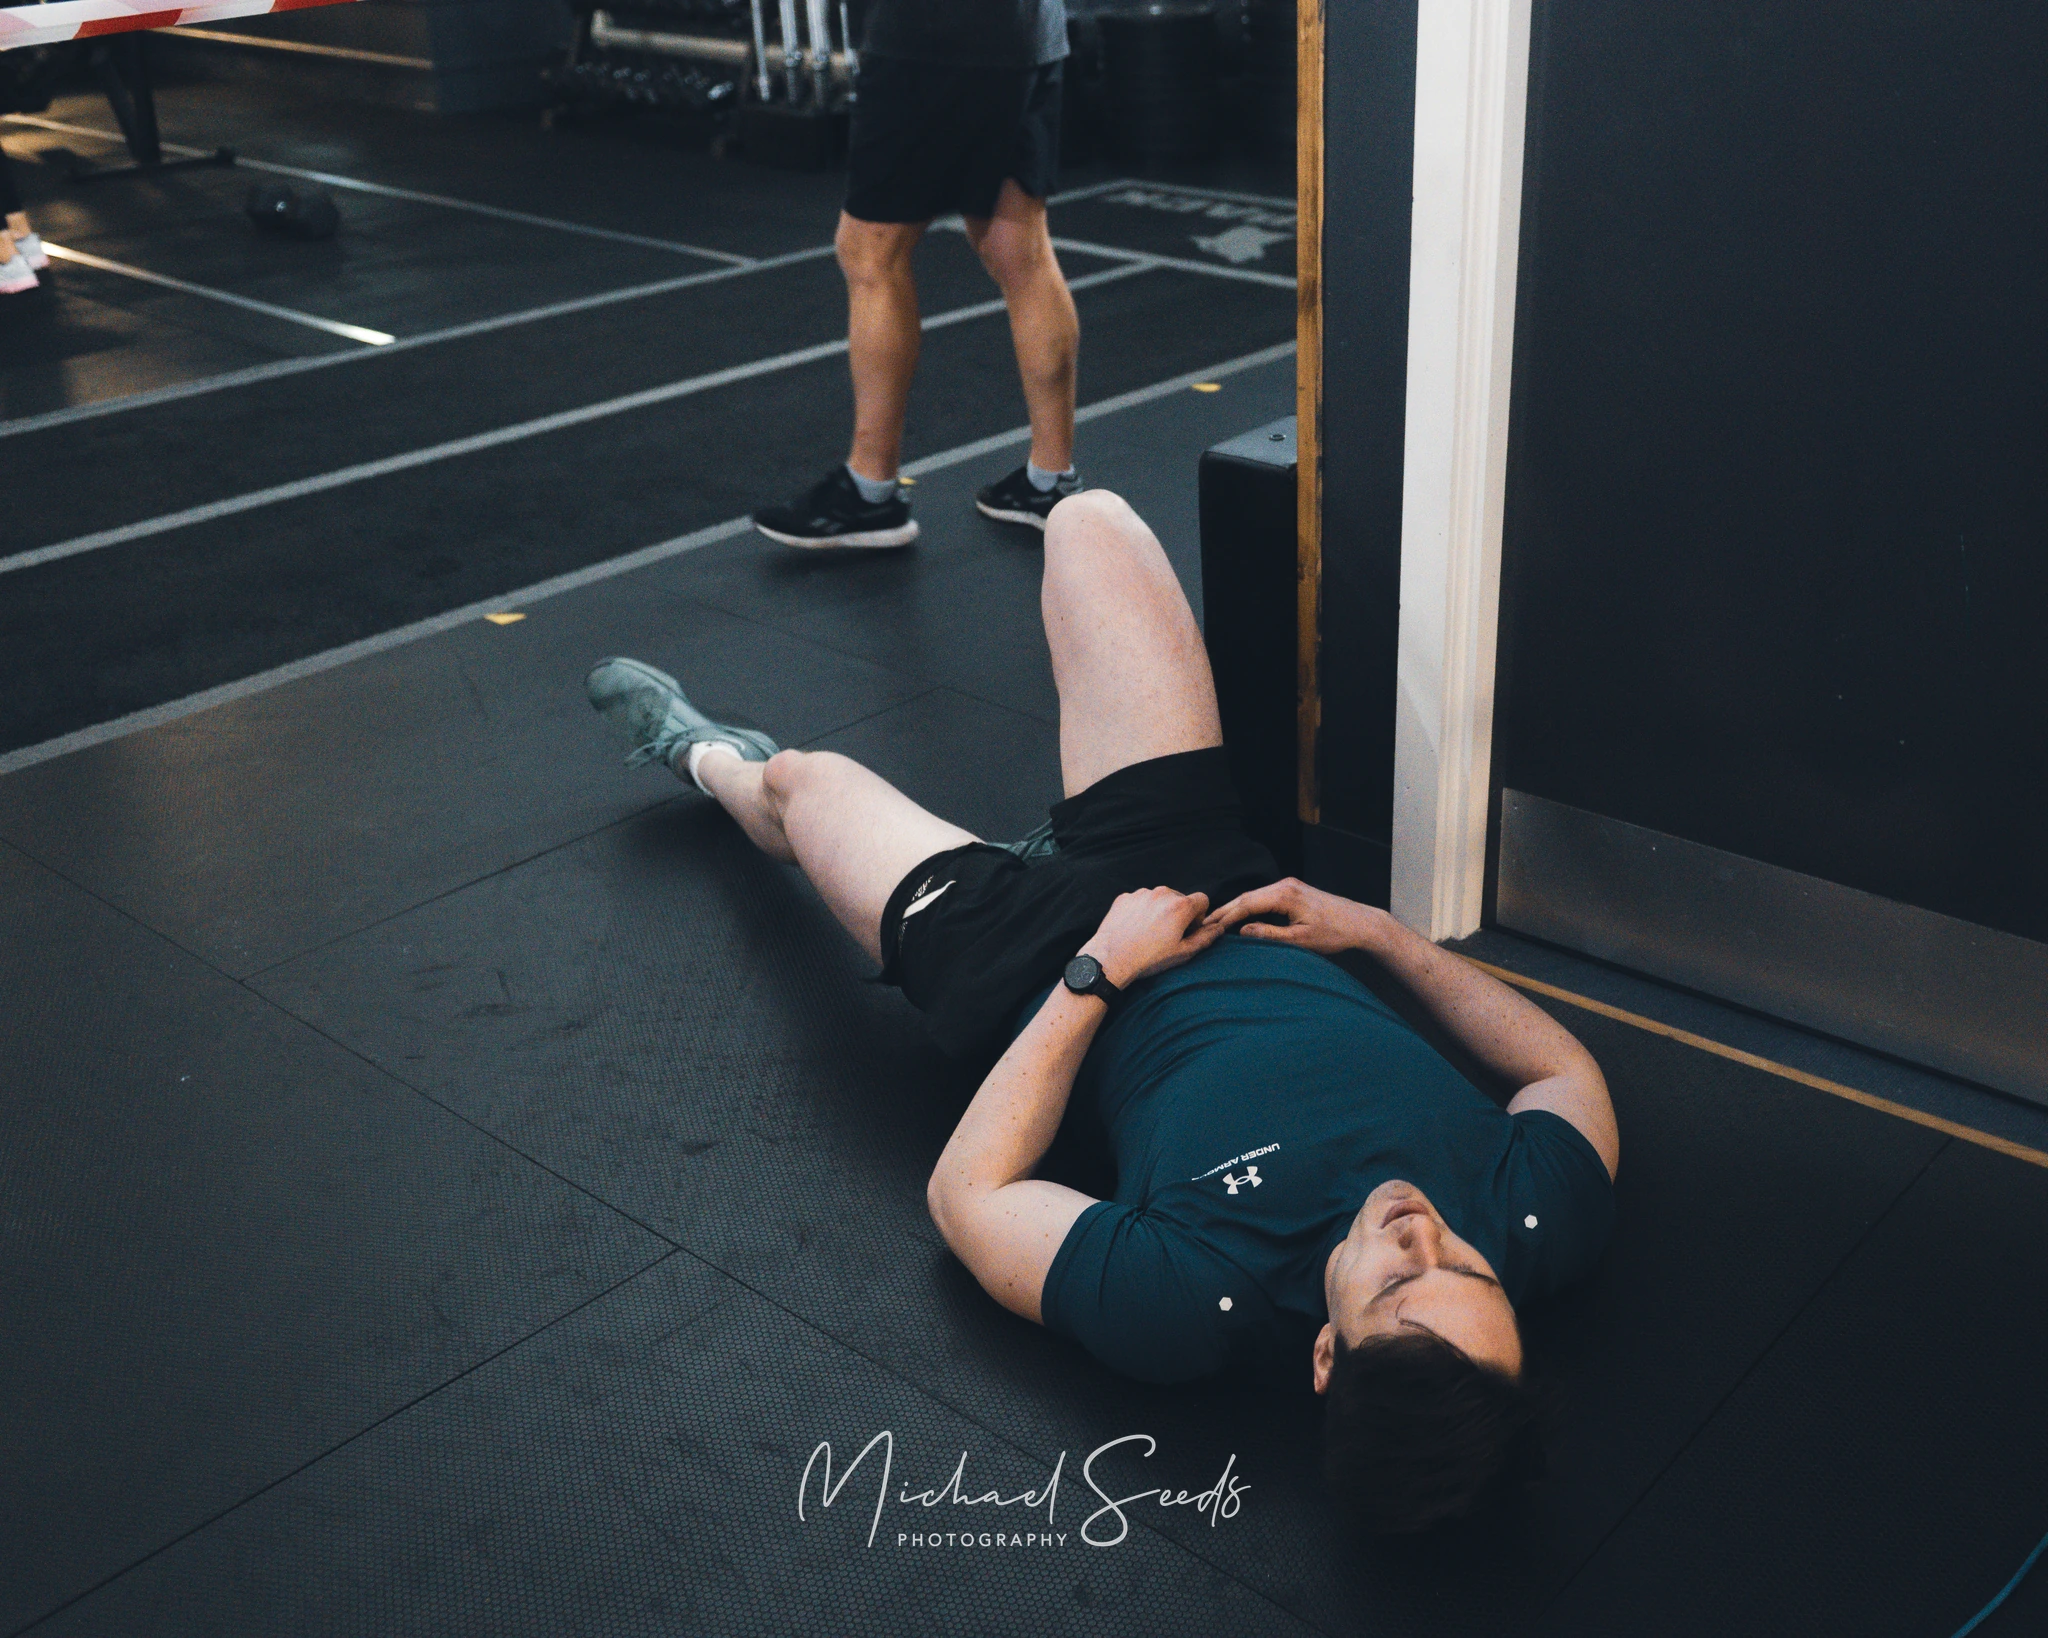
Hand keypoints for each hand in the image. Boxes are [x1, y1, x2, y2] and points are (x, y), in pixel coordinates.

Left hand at [1079, 887, 1223, 987]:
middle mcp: (1162, 893)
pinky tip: (1134, 929)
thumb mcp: (1183, 952)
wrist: (1111, 959)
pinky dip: (1141, 911)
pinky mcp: (1125, 897)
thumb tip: (1219, 928)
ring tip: (1148, 933)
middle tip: (1167, 935)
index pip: (1202, 899)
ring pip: (1159, 899)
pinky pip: (1140, 900)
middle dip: (1179, 913)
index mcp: (1180, 906)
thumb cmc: (1149, 958)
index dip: (1199, 916)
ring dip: (1159, 911)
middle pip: (1180, 898)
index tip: (1188, 930)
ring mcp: (1141, 894)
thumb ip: (1205, 938)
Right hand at [1202, 878, 1379, 955]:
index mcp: (1285, 895)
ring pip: (1254, 896)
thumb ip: (1269, 935)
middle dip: (1225, 910)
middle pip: (1247, 896)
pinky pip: (1264, 897)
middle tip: (1204, 923)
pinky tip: (1240, 916)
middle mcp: (1285, 885)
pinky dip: (1249, 906)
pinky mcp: (1294, 890)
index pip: (1246, 904)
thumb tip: (1242, 931)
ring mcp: (1290, 885)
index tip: (1209, 927)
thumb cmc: (1334, 933)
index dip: (1225, 916)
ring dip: (1236, 908)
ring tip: (1216, 921)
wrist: (1360, 923)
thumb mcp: (1299, 940)